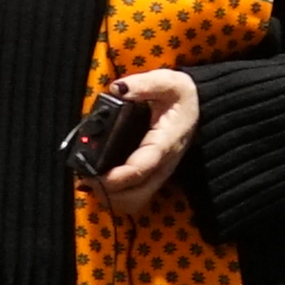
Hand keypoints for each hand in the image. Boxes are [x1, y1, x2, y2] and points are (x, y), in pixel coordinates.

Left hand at [98, 69, 197, 215]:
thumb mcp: (168, 82)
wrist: (199, 107)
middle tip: (85, 177)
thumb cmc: (180, 95)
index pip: (138, 170)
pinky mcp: (153, 176)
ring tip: (90, 181)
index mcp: (164, 145)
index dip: (113, 178)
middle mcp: (162, 166)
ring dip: (110, 198)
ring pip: (134, 202)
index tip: (90, 173)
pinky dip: (114, 195)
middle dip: (107, 193)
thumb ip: (143, 84)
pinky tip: (99, 181)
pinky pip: (134, 197)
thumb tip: (117, 89)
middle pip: (135, 197)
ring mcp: (158, 174)